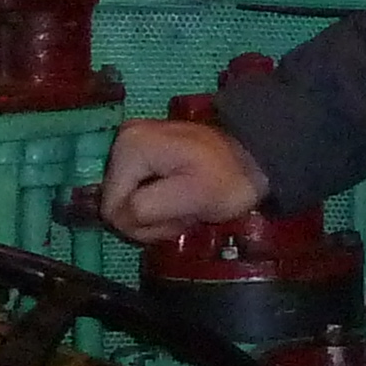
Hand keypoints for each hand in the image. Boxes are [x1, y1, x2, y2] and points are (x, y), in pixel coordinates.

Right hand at [101, 115, 264, 238]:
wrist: (254, 156)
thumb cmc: (228, 179)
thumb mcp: (191, 198)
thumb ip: (146, 208)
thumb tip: (116, 216)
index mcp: (130, 147)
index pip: (112, 209)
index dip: (143, 226)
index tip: (177, 219)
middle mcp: (122, 140)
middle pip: (116, 205)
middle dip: (150, 220)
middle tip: (184, 214)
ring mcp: (130, 144)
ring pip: (126, 202)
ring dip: (156, 214)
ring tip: (185, 206)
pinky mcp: (140, 153)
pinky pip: (135, 192)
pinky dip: (157, 203)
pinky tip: (180, 198)